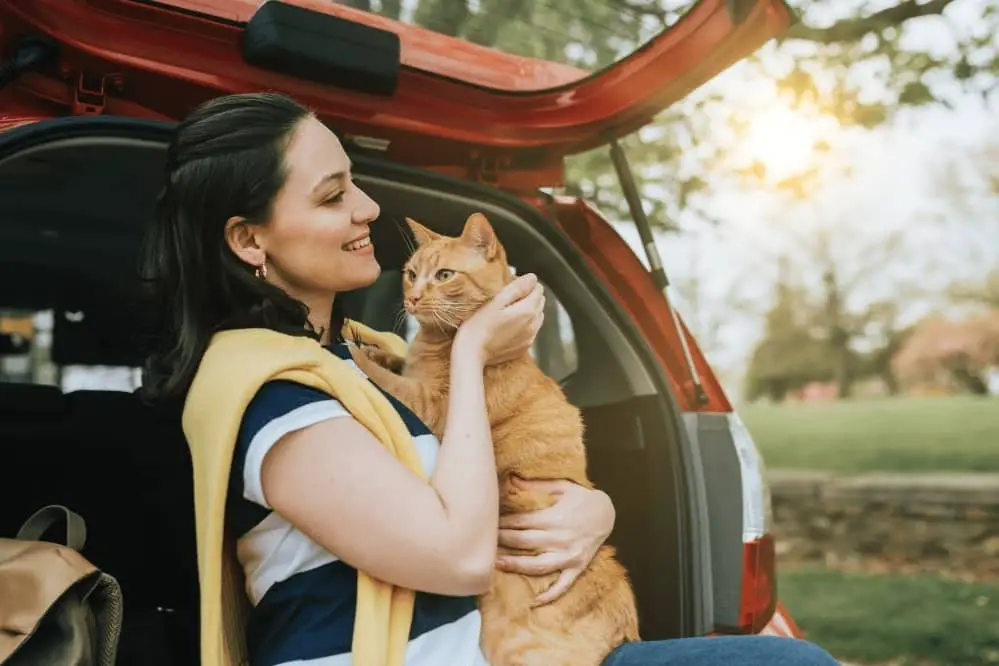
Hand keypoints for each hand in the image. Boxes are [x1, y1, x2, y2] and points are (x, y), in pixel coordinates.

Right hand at [456, 273, 544, 365]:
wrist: (472, 353)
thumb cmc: (479, 325)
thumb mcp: (496, 301)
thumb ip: (517, 288)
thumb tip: (533, 278)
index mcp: (528, 310)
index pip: (537, 289)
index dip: (525, 285)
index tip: (511, 288)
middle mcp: (534, 324)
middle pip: (540, 302)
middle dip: (529, 296)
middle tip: (509, 299)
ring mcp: (530, 337)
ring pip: (538, 316)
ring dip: (529, 310)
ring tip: (509, 311)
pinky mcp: (525, 346)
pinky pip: (532, 330)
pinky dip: (526, 324)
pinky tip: (510, 325)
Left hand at [495, 478, 615, 605]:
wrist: (608, 513)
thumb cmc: (582, 498)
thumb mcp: (563, 486)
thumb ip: (537, 485)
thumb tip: (512, 479)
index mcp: (555, 518)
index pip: (522, 522)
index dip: (503, 523)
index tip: (488, 523)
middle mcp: (561, 538)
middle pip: (525, 542)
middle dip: (503, 541)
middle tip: (484, 542)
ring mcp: (569, 555)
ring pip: (538, 566)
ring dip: (517, 566)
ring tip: (497, 564)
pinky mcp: (577, 567)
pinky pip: (564, 585)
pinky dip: (551, 594)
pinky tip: (535, 601)